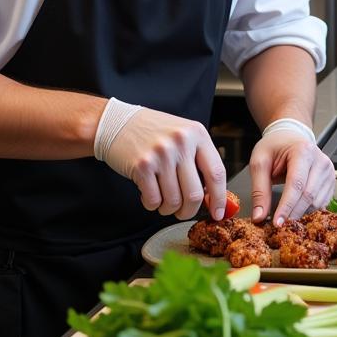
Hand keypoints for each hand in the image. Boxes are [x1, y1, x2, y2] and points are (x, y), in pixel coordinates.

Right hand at [101, 106, 226, 219]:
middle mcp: (181, 142)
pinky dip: (152, 204)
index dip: (219, 198)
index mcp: (197, 134)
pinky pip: (153, 200)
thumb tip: (212, 196)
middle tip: (183, 212)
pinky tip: (149, 193)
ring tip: (163, 200)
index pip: (216, 173)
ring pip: (173, 201)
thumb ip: (198, 160)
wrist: (117, 123)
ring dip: (168, 209)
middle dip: (189, 210)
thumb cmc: (153, 132)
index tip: (217, 213)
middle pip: (195, 193)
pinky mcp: (142, 165)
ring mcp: (161, 153)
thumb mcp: (182, 136)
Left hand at [248, 129, 335, 225]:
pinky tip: (296, 210)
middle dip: (292, 214)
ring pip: (317, 203)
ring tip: (285, 216)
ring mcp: (329, 171)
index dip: (286, 206)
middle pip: (309, 196)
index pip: (296, 184)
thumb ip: (259, 190)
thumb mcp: (260, 162)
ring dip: (300, 214)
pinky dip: (308, 210)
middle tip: (278, 226)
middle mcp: (321, 161)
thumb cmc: (274, 147)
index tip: (276, 223)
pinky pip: (322, 203)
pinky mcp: (331, 181)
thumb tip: (259, 216)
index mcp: (303, 151)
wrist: (290, 136)